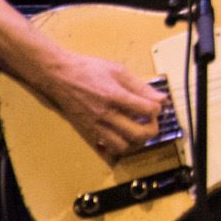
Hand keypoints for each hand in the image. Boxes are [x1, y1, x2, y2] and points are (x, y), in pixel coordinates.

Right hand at [46, 51, 163, 162]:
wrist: (59, 77)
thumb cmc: (88, 70)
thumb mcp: (118, 71)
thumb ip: (141, 86)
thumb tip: (161, 98)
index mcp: (116, 96)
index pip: (148, 110)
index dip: (157, 109)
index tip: (155, 105)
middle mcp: (106, 114)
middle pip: (139, 134)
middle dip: (152, 130)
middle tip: (150, 122)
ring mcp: (95, 126)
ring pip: (123, 147)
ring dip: (136, 142)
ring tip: (137, 131)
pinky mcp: (87, 133)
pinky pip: (105, 149)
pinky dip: (118, 147)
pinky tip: (121, 137)